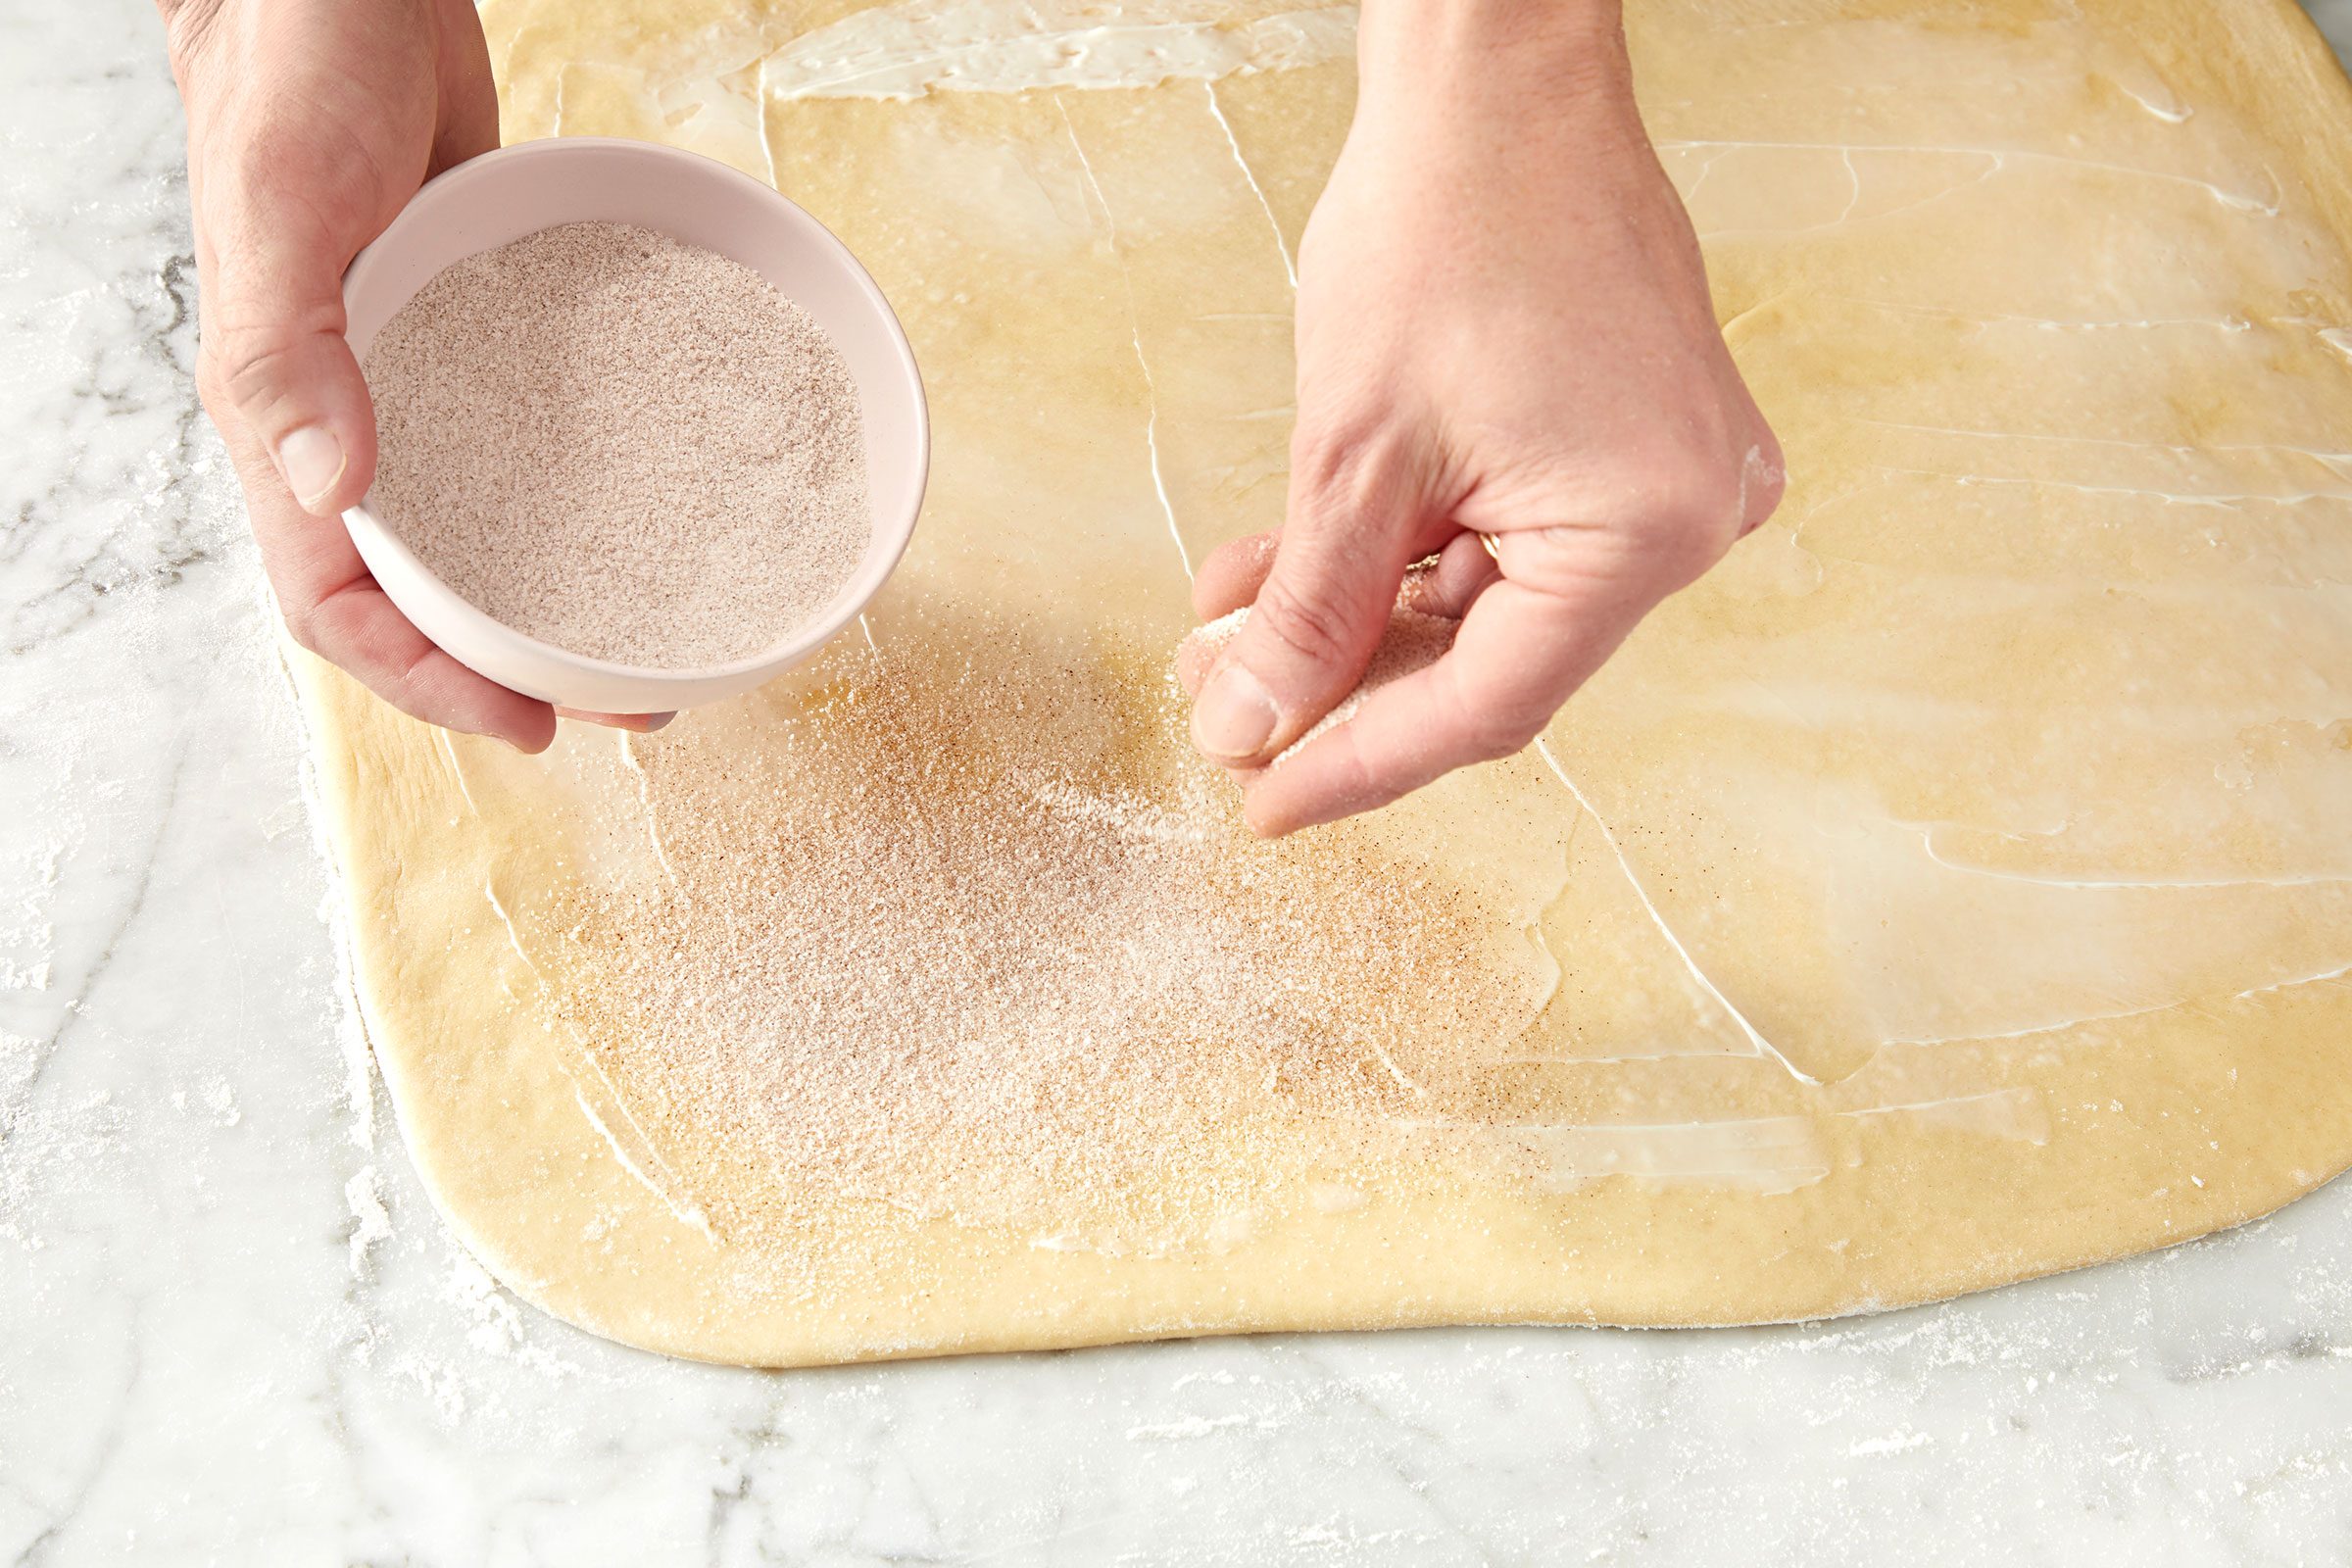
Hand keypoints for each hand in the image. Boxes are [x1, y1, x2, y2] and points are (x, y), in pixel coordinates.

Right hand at [162, 0, 661, 744]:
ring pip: (475, 530)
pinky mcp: (470, 337)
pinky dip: (573, 495)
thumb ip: (290, 346)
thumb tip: (329, 488)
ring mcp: (412, 385)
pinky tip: (647, 510)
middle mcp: (351, 423)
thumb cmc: (294, 78)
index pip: (340, 604)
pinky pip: (522, 444)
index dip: (426, 680)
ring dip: (548, 600)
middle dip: (507, 667)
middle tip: (623, 707)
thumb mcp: (286, 205)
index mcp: (282, 422)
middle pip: (420, 593)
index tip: (528, 721)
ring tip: (646, 643)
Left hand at [1181, 0, 1782, 834]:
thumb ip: (1308, 615)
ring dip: (1354, 615)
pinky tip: (1290, 563)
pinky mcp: (1634, 440)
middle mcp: (1688, 518)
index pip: (1486, 707)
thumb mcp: (1352, 455)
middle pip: (1487, 660)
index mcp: (1647, 530)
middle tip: (1226, 704)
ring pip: (1484, 601)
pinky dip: (1402, 553)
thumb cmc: (1446, 224)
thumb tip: (1254, 727)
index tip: (1263, 803)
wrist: (1497, 80)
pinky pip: (1508, 536)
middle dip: (1340, 682)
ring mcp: (1670, 476)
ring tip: (1230, 621)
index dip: (1358, 765)